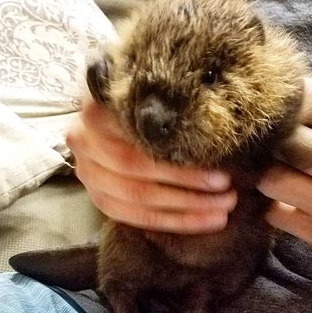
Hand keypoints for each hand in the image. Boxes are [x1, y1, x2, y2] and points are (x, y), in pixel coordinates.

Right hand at [66, 97, 236, 233]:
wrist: (107, 116)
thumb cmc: (142, 100)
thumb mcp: (151, 89)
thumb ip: (168, 100)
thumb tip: (214, 119)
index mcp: (96, 107)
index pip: (137, 135)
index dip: (176, 156)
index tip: (221, 169)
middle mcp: (83, 141)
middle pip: (136, 169)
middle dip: (186, 186)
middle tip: (227, 192)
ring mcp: (88, 174)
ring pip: (136, 199)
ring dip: (183, 209)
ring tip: (222, 211)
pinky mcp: (98, 198)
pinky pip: (134, 218)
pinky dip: (171, 222)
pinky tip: (203, 222)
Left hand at [258, 78, 311, 281]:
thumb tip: (302, 104)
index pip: (308, 100)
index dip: (286, 102)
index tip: (280, 109)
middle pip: (280, 138)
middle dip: (270, 139)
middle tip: (270, 144)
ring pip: (268, 177)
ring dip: (266, 174)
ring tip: (277, 174)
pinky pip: (274, 214)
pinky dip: (272, 207)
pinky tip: (285, 204)